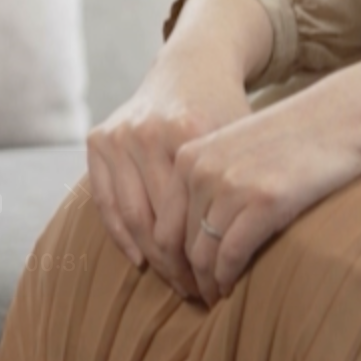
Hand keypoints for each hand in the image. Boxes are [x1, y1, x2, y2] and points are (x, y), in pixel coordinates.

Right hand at [85, 48, 251, 304]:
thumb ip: (249, 189)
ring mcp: (120, 135)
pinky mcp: (100, 138)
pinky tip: (140, 259)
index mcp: (187, 134)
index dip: (202, 260)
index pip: (187, 218)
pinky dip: (120, 235)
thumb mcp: (246, 142)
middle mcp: (147, 133)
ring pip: (130, 216)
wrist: (193, 67)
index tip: (217, 288)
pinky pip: (103, 200)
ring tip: (173, 281)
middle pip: (157, 222)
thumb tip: (261, 259)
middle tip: (195, 293)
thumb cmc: (229, 113)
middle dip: (176, 266)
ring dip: (151, 257)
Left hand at [175, 88, 360, 304]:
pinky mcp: (264, 201)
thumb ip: (208, 184)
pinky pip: (232, 255)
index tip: (180, 280)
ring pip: (202, 254)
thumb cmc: (289, 140)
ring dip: (207, 284)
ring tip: (215, 298)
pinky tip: (233, 289)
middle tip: (197, 297)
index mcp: (188, 157)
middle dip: (185, 277)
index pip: (161, 223)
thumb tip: (192, 237)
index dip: (167, 260)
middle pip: (178, 243)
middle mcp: (201, 170)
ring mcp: (231, 185)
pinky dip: (229, 278)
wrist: (338, 118)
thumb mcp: (233, 151)